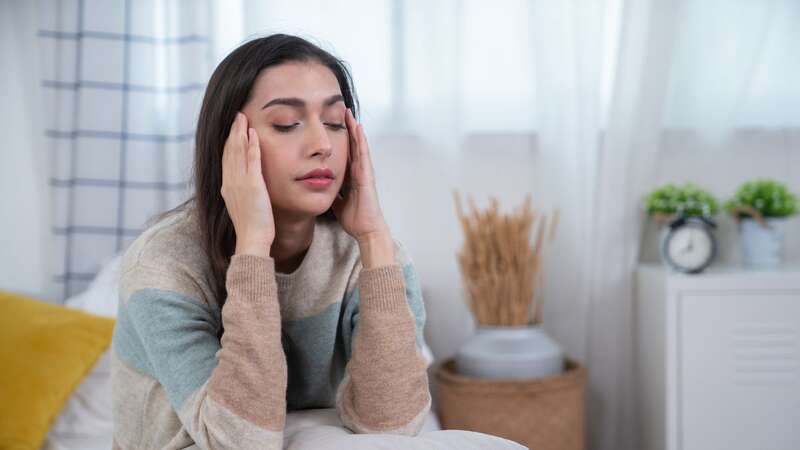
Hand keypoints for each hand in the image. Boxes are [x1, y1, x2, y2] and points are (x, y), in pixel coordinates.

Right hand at [221, 112, 274, 256]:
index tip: (233, 129)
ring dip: (240, 132)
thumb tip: (245, 187)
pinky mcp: (253, 185)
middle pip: (229, 151)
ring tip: (242, 118)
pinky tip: (253, 133)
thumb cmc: (251, 227)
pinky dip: (252, 145)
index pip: (226, 158)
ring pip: (238, 151)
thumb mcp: (242, 206)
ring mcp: (240, 183)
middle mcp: (230, 182)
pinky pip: (252, 160)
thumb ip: (241, 193)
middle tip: (236, 115)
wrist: (252, 240)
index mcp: (227, 187)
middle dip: (233, 131)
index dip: (229, 141)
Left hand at [332, 109, 390, 242]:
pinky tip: (357, 128)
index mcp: (351, 177)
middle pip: (352, 145)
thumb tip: (319, 187)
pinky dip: (360, 141)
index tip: (332, 124)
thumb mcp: (336, 202)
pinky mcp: (367, 176)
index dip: (340, 139)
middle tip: (341, 111)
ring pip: (358, 146)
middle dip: (346, 129)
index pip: (344, 153)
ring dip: (354, 129)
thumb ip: (331, 192)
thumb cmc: (354, 218)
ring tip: (348, 113)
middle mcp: (358, 171)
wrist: (366, 230)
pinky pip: (363, 154)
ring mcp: (364, 172)